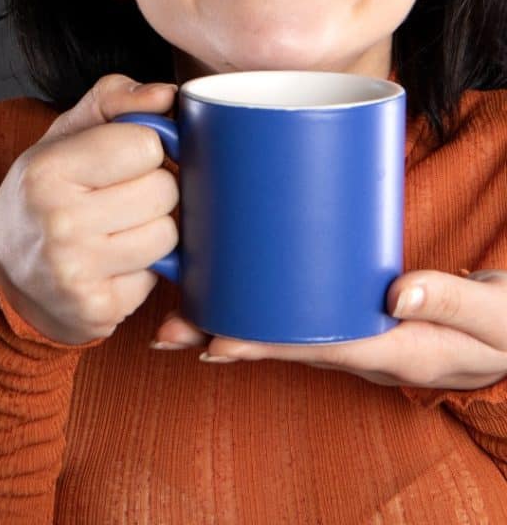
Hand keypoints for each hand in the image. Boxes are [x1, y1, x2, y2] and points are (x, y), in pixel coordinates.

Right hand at [0, 74, 178, 344]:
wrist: (3, 270)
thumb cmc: (43, 191)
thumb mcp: (64, 134)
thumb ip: (114, 99)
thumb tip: (167, 95)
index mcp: (48, 169)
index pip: (146, 144)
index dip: (142, 148)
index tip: (120, 159)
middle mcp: (58, 220)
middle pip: (164, 191)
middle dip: (151, 190)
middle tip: (117, 196)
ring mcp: (77, 270)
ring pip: (168, 235)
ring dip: (151, 231)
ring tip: (114, 229)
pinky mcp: (97, 308)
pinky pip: (157, 278)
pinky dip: (140, 270)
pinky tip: (109, 264)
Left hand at [152, 269, 506, 390]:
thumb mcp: (495, 315)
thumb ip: (453, 299)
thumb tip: (397, 292)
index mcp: (397, 351)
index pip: (317, 347)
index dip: (263, 344)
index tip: (213, 342)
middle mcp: (367, 348)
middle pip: (285, 342)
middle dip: (226, 337)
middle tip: (167, 331)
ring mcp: (360, 333)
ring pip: (287, 330)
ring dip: (235, 321)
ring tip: (180, 316)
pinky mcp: (358, 311)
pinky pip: (303, 314)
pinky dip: (265, 304)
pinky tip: (235, 291)